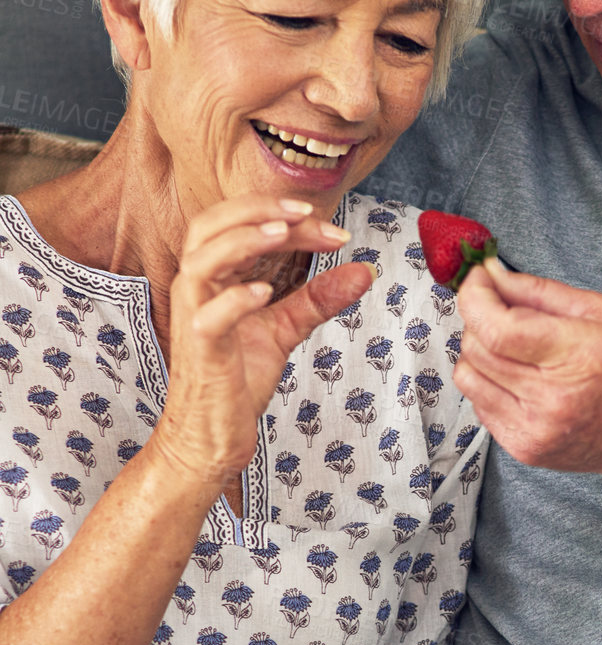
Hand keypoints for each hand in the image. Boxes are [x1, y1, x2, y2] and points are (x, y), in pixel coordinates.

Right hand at [151, 193, 372, 492]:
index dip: (284, 218)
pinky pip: (209, 316)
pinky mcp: (201, 351)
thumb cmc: (236, 380)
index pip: (241, 226)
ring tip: (283, 232)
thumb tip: (364, 271)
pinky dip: (235, 299)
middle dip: (257, 210)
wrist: (212, 434)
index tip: (334, 230)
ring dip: (243, 240)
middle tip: (306, 212)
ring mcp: (193, 318)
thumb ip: (318, 299)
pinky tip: (266, 292)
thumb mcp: (284, 330)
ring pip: (201, 260)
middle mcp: (196, 290)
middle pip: (210, 225)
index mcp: (214, 278)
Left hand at [453, 259, 601, 481]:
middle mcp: (553, 399)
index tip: (478, 280)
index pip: (496, 328)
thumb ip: (537, 291)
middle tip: (502, 310)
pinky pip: (479, 404)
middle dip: (478, 319)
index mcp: (578, 356)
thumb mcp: (598, 312)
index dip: (475, 298)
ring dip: (480, 354)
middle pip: (476, 349)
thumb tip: (488, 273)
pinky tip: (520, 379)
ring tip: (513, 349)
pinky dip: (490, 383)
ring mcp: (536, 430)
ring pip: (468, 377)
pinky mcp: (524, 449)